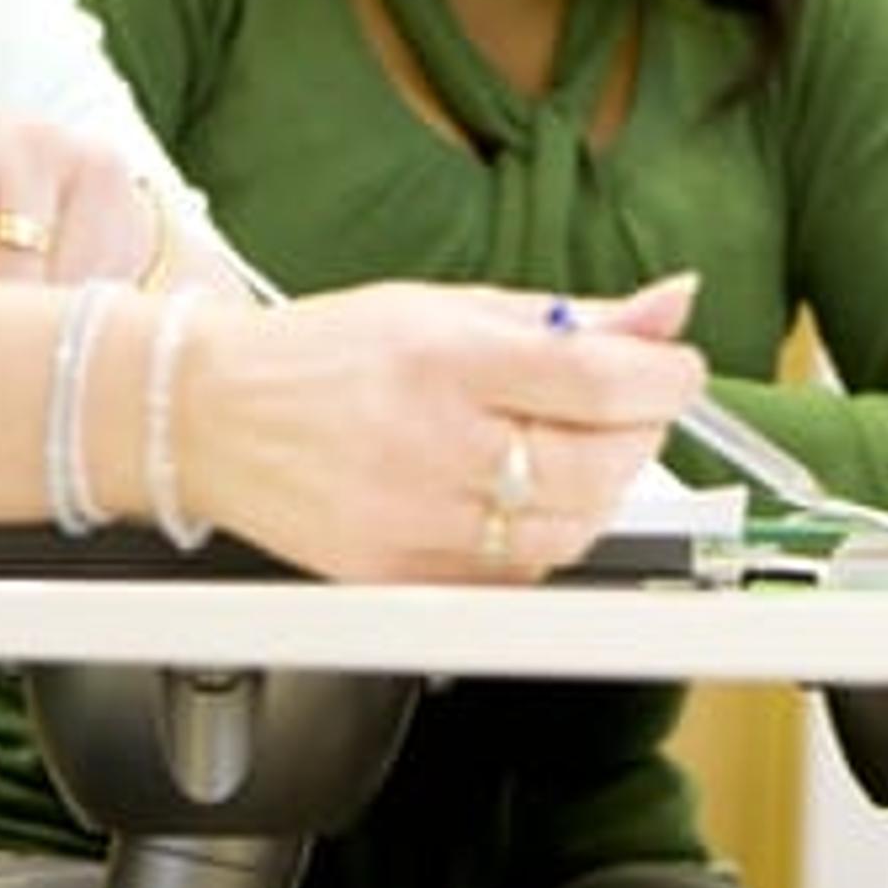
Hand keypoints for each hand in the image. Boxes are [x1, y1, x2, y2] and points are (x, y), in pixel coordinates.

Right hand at [180, 272, 708, 581]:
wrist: (209, 418)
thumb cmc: (327, 355)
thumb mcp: (449, 307)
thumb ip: (573, 318)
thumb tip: (670, 307)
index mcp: (446, 361)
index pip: (598, 382)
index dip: (665, 380)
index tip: (678, 372)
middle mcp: (431, 445)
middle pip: (598, 466)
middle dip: (640, 436)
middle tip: (627, 410)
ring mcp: (414, 523)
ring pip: (570, 532)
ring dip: (598, 492)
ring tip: (567, 450)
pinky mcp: (399, 579)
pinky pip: (517, 578)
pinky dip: (543, 540)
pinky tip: (517, 498)